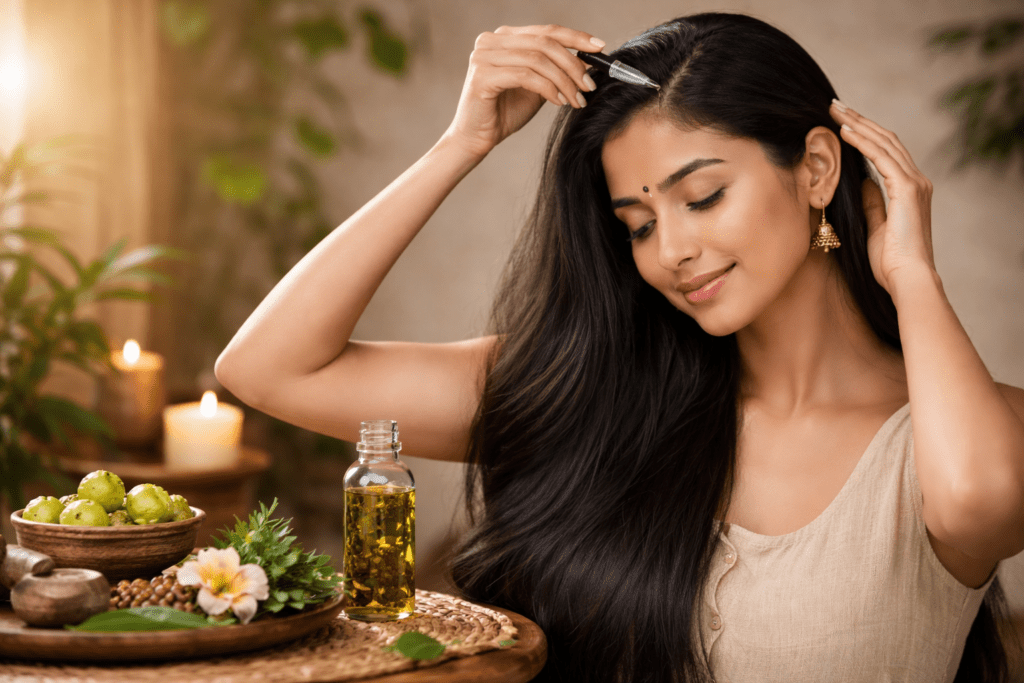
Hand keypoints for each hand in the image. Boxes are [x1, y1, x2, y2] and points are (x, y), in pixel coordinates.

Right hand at [444, 25, 604, 158]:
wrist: (476, 138)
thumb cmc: (504, 112)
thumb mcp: (537, 86)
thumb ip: (555, 70)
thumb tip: (587, 60)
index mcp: (504, 37)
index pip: (546, 30)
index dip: (575, 37)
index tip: (599, 48)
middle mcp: (491, 40)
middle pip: (544, 43)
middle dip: (573, 64)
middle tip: (589, 85)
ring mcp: (484, 56)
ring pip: (537, 59)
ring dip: (564, 80)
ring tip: (576, 99)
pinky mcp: (482, 76)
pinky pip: (526, 76)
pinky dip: (548, 88)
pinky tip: (558, 101)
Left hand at [829, 100, 936, 295]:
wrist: (907, 278)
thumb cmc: (890, 263)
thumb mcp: (875, 227)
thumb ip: (871, 203)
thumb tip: (860, 183)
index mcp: (910, 190)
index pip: (886, 152)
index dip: (864, 134)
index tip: (842, 122)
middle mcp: (916, 181)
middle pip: (886, 140)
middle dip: (859, 121)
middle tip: (835, 106)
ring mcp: (915, 184)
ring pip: (884, 143)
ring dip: (858, 124)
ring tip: (836, 111)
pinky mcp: (908, 190)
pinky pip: (882, 158)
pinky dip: (862, 142)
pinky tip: (844, 131)